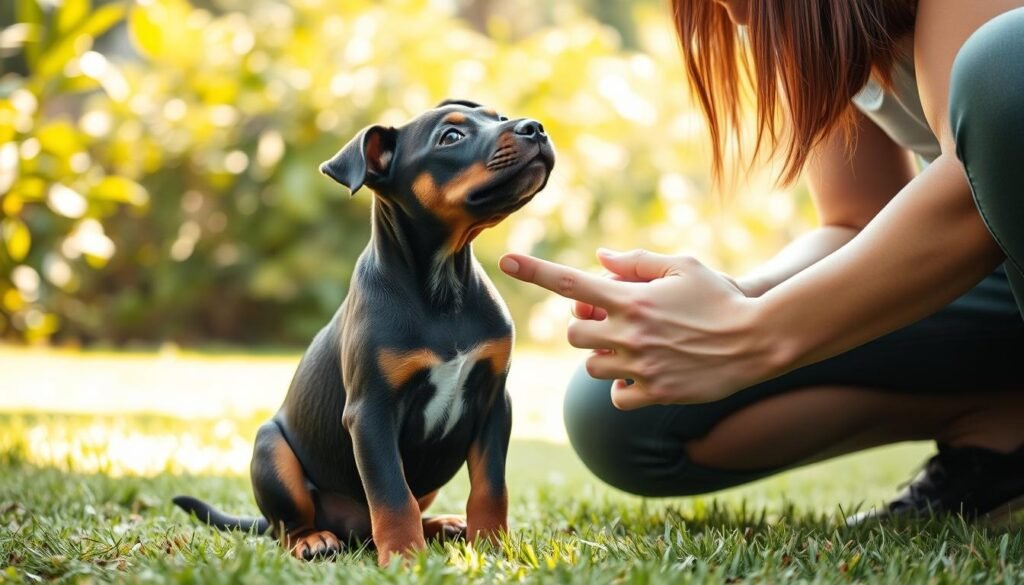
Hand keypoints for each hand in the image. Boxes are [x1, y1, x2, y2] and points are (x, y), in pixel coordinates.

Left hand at [499, 249, 784, 408]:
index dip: (534, 270)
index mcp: (631, 298)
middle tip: (610, 321)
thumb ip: (637, 262)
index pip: (570, 283)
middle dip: (584, 327)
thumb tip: (601, 259)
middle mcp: (629, 333)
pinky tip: (642, 374)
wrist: (759, 339)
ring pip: (591, 366)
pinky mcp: (655, 394)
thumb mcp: (682, 266)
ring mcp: (640, 366)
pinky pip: (616, 396)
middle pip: (574, 334)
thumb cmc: (721, 297)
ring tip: (633, 346)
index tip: (506, 260)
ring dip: (603, 356)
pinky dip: (622, 387)